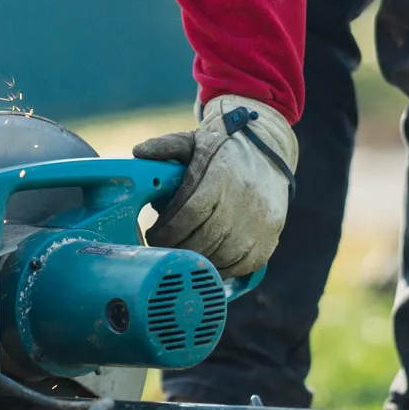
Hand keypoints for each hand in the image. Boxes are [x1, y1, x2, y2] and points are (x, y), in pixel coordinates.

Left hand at [131, 95, 297, 278]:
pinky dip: (219, 269)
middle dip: (177, 249)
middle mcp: (244, 200)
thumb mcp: (195, 140)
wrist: (269, 152)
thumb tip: (138, 152)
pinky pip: (240, 266)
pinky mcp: (270, 239)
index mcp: (222, 175)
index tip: (154, 235)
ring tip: (181, 255)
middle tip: (163, 250)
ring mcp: (260, 223)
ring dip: (197, 261)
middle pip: (204, 239)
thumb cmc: (224, 149)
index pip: (190, 212)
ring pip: (221, 257)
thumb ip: (166, 146)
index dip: (168, 231)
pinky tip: (206, 260)